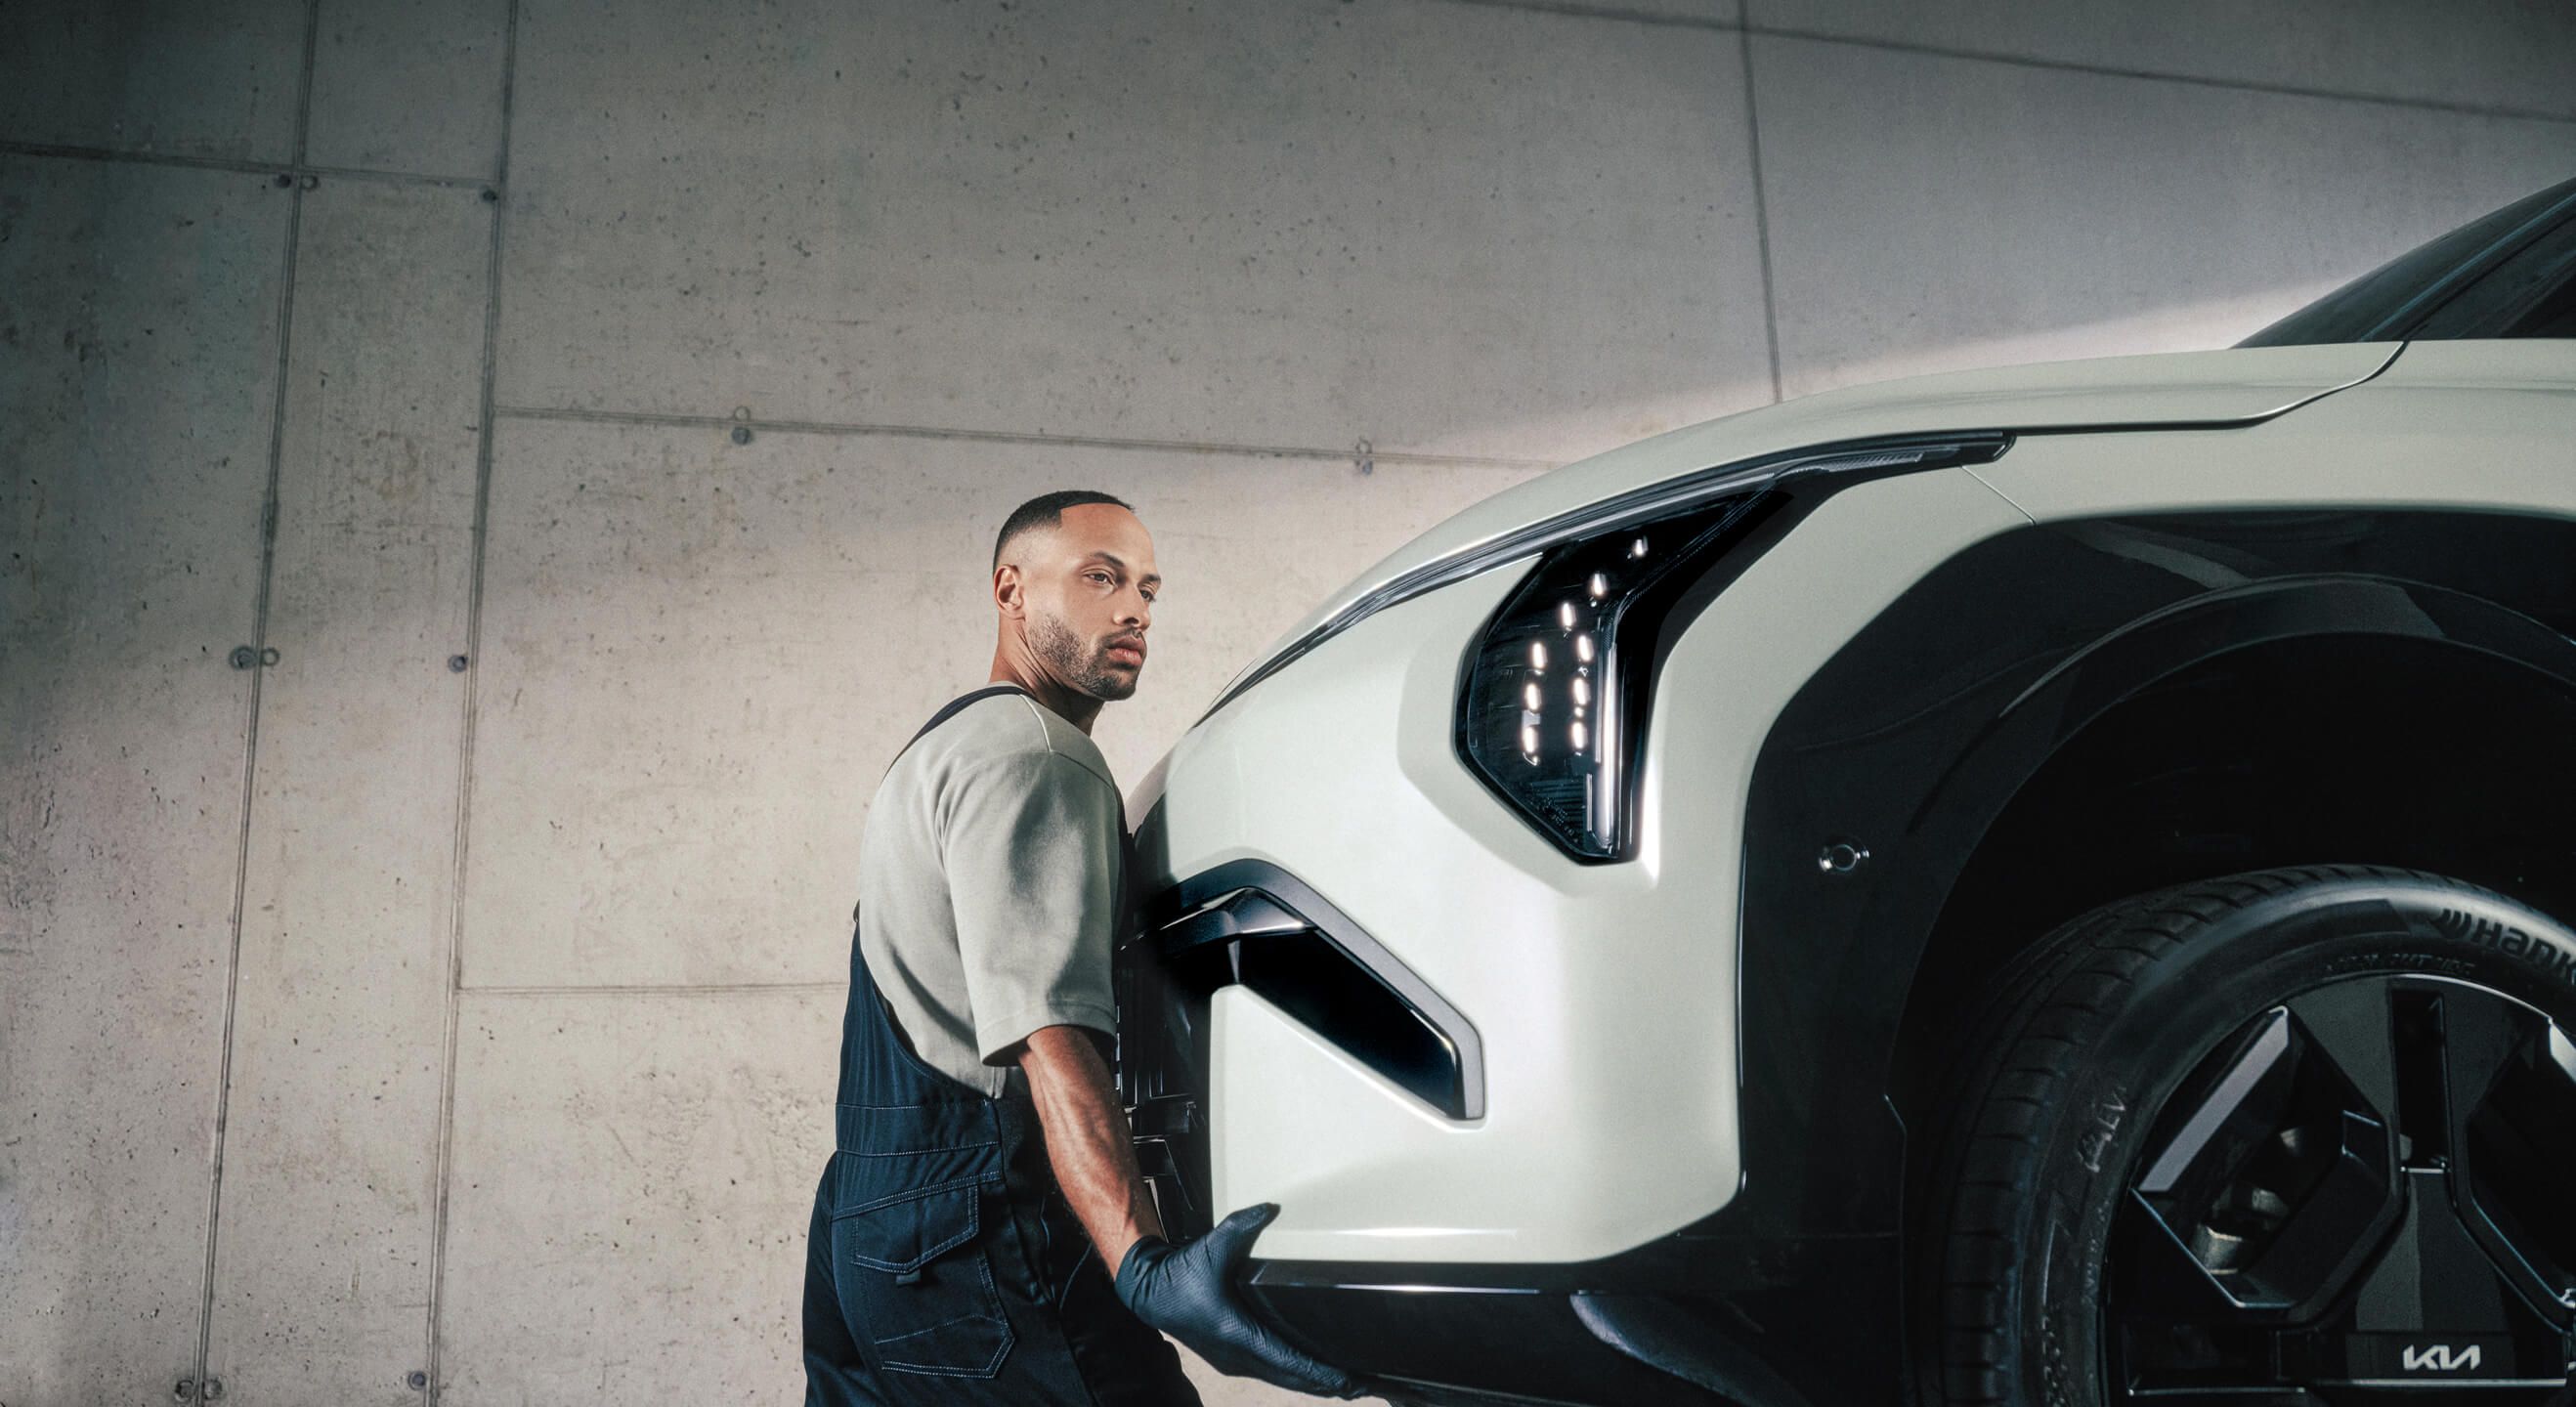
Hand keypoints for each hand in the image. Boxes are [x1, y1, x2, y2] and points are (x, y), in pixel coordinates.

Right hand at [1112, 1203, 1361, 1398]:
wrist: (1147, 1290)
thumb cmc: (1179, 1272)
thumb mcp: (1212, 1246)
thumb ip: (1243, 1226)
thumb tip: (1271, 1209)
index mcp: (1237, 1332)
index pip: (1288, 1359)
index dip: (1320, 1371)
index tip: (1347, 1379)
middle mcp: (1237, 1355)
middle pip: (1292, 1378)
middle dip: (1328, 1383)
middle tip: (1363, 1385)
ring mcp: (1232, 1360)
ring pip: (1281, 1379)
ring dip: (1313, 1383)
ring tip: (1346, 1385)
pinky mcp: (1229, 1358)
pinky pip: (1270, 1373)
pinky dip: (1295, 1376)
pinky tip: (1311, 1376)